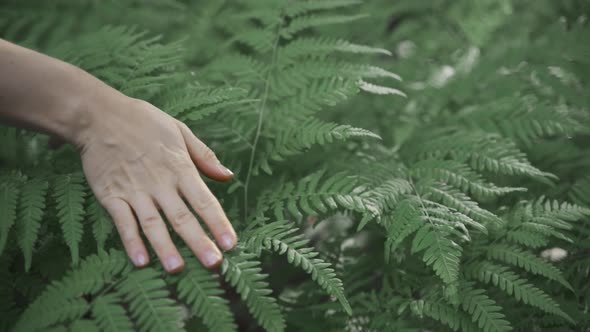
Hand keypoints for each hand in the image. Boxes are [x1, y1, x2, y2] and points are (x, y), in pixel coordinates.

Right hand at [78, 95, 236, 272]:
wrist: (98, 116)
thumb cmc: (143, 122)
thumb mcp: (180, 131)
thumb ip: (204, 156)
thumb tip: (228, 177)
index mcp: (179, 167)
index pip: (203, 200)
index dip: (217, 222)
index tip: (231, 243)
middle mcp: (159, 183)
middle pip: (181, 217)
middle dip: (198, 241)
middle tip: (214, 264)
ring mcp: (134, 191)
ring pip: (152, 224)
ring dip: (165, 247)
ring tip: (177, 268)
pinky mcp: (110, 195)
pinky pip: (122, 222)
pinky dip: (131, 241)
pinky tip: (140, 260)